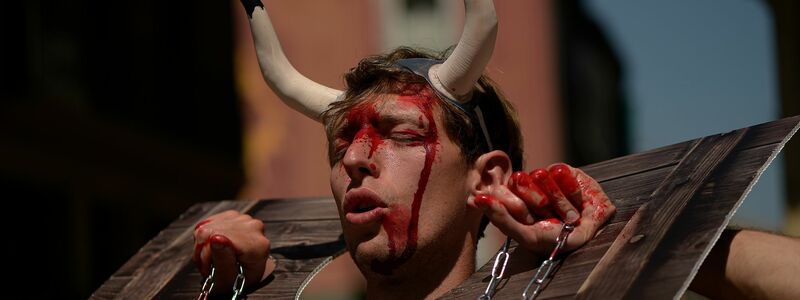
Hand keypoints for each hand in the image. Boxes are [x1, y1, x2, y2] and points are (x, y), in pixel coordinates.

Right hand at [193, 210, 272, 290]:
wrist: (243, 276)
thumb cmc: (236, 281)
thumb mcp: (227, 279)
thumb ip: (222, 259)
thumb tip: (215, 238)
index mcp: (257, 245)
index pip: (218, 239)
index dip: (206, 256)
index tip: (208, 269)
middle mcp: (254, 228)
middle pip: (211, 232)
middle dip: (203, 252)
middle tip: (209, 266)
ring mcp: (244, 219)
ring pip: (207, 227)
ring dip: (202, 246)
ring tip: (211, 259)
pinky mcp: (233, 215)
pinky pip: (207, 224)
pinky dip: (205, 237)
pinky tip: (214, 247)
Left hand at [473, 163, 614, 255]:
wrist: (595, 232)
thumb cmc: (558, 239)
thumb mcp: (529, 236)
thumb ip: (503, 220)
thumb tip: (477, 199)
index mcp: (512, 203)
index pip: (499, 194)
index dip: (506, 202)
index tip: (513, 209)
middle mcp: (526, 188)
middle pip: (518, 182)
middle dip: (535, 200)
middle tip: (547, 214)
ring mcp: (544, 178)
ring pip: (540, 176)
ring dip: (558, 201)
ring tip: (568, 216)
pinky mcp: (563, 170)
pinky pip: (561, 173)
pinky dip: (571, 191)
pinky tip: (578, 203)